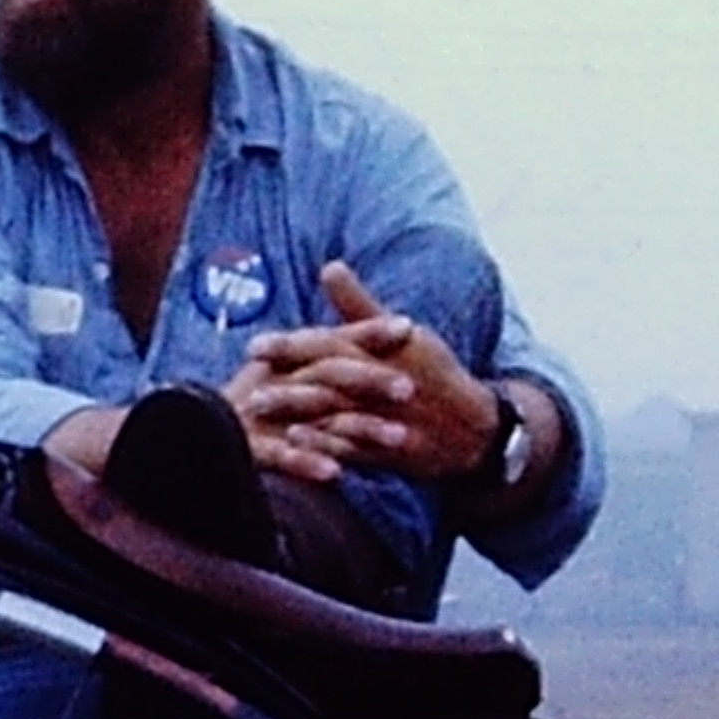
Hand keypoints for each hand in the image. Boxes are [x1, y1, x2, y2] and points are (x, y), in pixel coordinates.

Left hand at [226, 263, 512, 491]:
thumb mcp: (401, 334)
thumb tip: (328, 267)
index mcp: (386, 351)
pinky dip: (326, 446)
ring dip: (298, 412)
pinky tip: (295, 444)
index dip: (292, 346)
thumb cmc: (430, 372)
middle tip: (246, 384)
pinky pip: (354, 449)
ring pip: (338, 414)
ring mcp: (388, 419)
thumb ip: (358, 305)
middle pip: (329, 380)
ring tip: (261, 410)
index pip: (332, 344)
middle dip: (287, 382)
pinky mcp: (391, 451)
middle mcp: (385, 384)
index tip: (254, 347)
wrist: (472, 426)